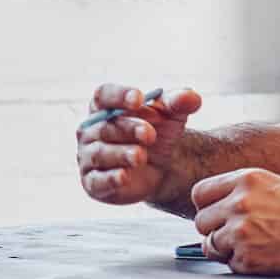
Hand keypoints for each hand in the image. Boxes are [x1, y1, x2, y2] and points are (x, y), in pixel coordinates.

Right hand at [77, 84, 202, 204]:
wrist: (162, 168)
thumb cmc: (159, 132)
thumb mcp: (172, 115)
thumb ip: (180, 102)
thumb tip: (190, 97)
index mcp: (104, 107)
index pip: (103, 95)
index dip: (118, 96)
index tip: (139, 99)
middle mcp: (91, 131)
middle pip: (105, 126)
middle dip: (128, 129)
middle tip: (150, 134)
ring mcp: (89, 157)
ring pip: (100, 153)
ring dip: (121, 154)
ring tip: (140, 156)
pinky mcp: (93, 183)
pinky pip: (98, 180)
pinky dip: (110, 178)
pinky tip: (124, 177)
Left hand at [190, 168, 279, 274]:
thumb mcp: (272, 184)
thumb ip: (240, 192)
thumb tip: (212, 209)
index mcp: (244, 179)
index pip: (199, 194)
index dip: (207, 207)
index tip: (217, 214)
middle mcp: (239, 203)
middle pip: (201, 221)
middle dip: (214, 230)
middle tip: (237, 234)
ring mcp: (242, 232)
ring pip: (210, 245)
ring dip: (226, 249)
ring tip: (254, 245)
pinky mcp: (250, 259)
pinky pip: (229, 265)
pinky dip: (243, 265)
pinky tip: (266, 256)